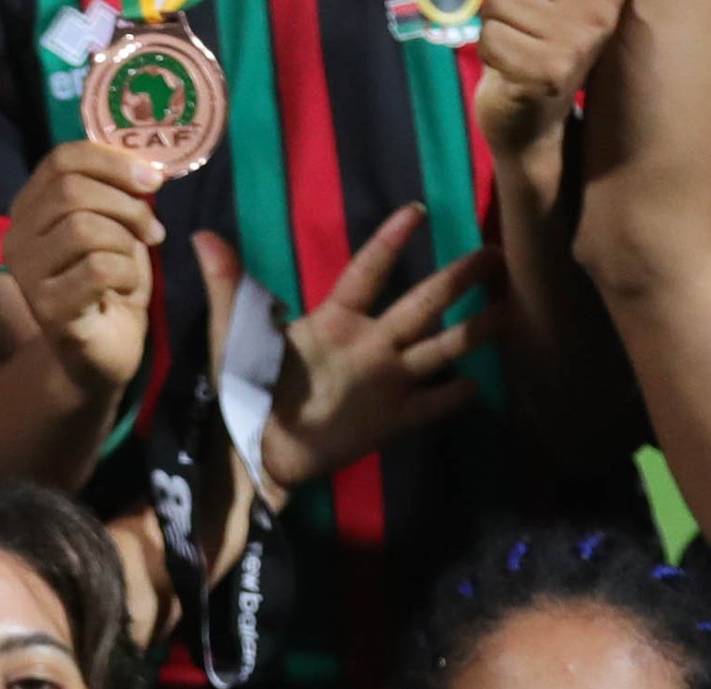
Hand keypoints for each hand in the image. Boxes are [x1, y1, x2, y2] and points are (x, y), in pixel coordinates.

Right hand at [8, 142, 167, 400]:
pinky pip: (97, 269)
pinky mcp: (48, 309)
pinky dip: (126, 274)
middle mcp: (16, 237)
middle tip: (152, 230)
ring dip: (126, 243)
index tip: (152, 181)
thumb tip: (147, 166)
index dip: (112, 161)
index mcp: (29, 208)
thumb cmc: (109, 286)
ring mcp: (27, 275)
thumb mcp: (114, 226)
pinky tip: (125, 290)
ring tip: (135, 265)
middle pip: (71, 190)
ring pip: (83, 227)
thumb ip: (117, 192)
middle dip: (125, 205)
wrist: (100, 355)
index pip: (62, 160)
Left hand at [211, 209, 501, 493]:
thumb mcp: (234, 337)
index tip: (417, 210)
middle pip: (424, 304)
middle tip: (494, 254)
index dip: (390, 242)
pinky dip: (456, 396)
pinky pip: (433, 405)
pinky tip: (482, 385)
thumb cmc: (242, 392)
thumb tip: (202, 236)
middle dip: (458, 279)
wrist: (255, 456)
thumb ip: (228, 287)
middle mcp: (370, 345)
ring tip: (509, 308)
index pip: (369, 271)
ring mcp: (386, 382)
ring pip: (441, 348)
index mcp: (336, 320)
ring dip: (474, 330)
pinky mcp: (393, 421)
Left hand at [474, 0, 623, 164]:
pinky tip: (511, 71)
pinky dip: (489, 54)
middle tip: (522, 32)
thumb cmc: (531, 49)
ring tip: (517, 49)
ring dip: (494, 28)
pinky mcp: (547, 73)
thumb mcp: (542, 5)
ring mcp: (576, 44)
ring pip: (496, 4)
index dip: (516, 1)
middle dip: (502, 4)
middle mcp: (597, 14)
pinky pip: (490, 38)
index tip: (534, 18)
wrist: (529, 125)